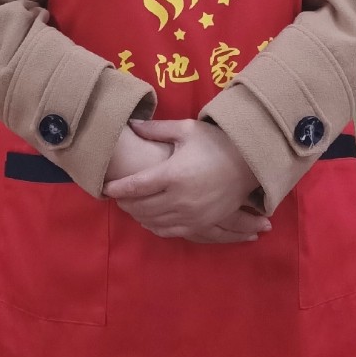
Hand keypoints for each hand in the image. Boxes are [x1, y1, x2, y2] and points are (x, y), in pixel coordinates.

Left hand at [102, 118, 269, 242]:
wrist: (250, 163)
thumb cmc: (217, 142)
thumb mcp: (186, 130)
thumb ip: (156, 129)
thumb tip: (131, 124)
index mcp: (173, 174)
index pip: (136, 186)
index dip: (118, 188)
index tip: (105, 187)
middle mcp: (179, 199)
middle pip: (141, 207)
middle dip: (125, 203)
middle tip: (116, 197)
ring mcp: (191, 215)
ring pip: (153, 222)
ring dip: (137, 216)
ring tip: (129, 207)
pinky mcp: (200, 224)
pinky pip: (170, 232)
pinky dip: (155, 227)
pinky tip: (148, 220)